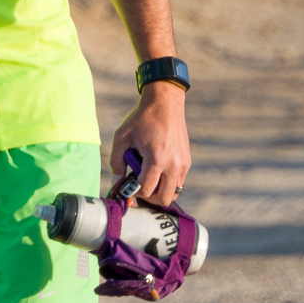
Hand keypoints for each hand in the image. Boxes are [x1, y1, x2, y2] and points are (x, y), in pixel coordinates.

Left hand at [110, 83, 190, 207]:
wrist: (165, 103)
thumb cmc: (142, 119)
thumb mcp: (122, 137)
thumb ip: (116, 161)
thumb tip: (117, 181)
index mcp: (156, 159)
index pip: (146, 190)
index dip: (134, 192)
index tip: (127, 187)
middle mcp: (173, 164)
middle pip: (164, 199)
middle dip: (149, 199)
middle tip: (139, 190)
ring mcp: (183, 163)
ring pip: (174, 193)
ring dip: (160, 191)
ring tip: (148, 180)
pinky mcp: (187, 160)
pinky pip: (179, 182)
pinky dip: (168, 183)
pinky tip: (156, 171)